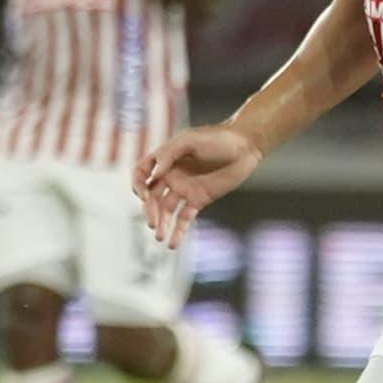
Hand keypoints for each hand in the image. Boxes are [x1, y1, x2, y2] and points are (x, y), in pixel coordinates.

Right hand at [133, 123, 263, 247]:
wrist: (245, 147)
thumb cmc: (217, 137)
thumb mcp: (190, 139)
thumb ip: (169, 153)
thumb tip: (154, 174)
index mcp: (165, 160)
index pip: (141, 174)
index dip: (138, 185)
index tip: (145, 196)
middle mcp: (171, 176)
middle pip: (151, 196)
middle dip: (149, 211)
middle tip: (153, 224)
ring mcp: (184, 189)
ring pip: (165, 210)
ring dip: (161, 223)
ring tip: (160, 237)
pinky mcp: (198, 200)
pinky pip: (184, 218)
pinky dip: (178, 231)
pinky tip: (173, 244)